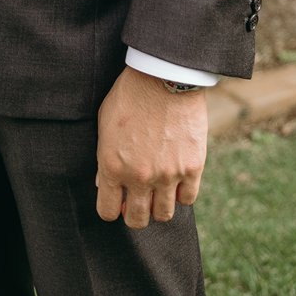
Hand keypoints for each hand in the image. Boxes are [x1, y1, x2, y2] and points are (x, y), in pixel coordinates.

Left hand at [95, 66, 206, 227]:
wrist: (163, 76)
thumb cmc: (129, 95)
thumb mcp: (105, 122)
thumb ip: (104, 157)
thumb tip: (104, 183)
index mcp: (112, 166)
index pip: (108, 211)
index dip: (110, 209)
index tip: (116, 201)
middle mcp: (139, 177)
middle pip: (137, 220)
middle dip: (134, 213)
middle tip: (137, 200)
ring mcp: (167, 175)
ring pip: (163, 215)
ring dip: (158, 206)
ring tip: (157, 190)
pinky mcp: (192, 168)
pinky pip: (187, 199)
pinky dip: (181, 194)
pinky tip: (175, 179)